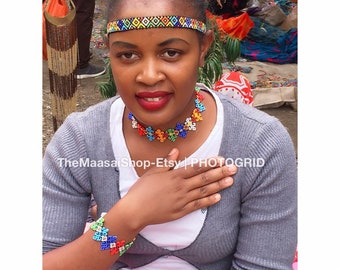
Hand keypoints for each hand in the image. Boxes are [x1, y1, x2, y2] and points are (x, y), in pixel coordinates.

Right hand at [120, 148, 235, 229]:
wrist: (135, 210)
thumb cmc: (141, 189)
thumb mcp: (153, 172)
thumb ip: (166, 162)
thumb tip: (176, 151)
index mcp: (174, 176)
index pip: (196, 167)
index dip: (210, 163)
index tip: (222, 159)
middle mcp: (181, 187)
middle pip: (204, 178)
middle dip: (220, 173)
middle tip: (234, 168)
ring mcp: (182, 200)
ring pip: (204, 191)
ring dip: (219, 186)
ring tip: (230, 181)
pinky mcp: (181, 211)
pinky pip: (198, 206)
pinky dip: (208, 201)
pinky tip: (218, 197)